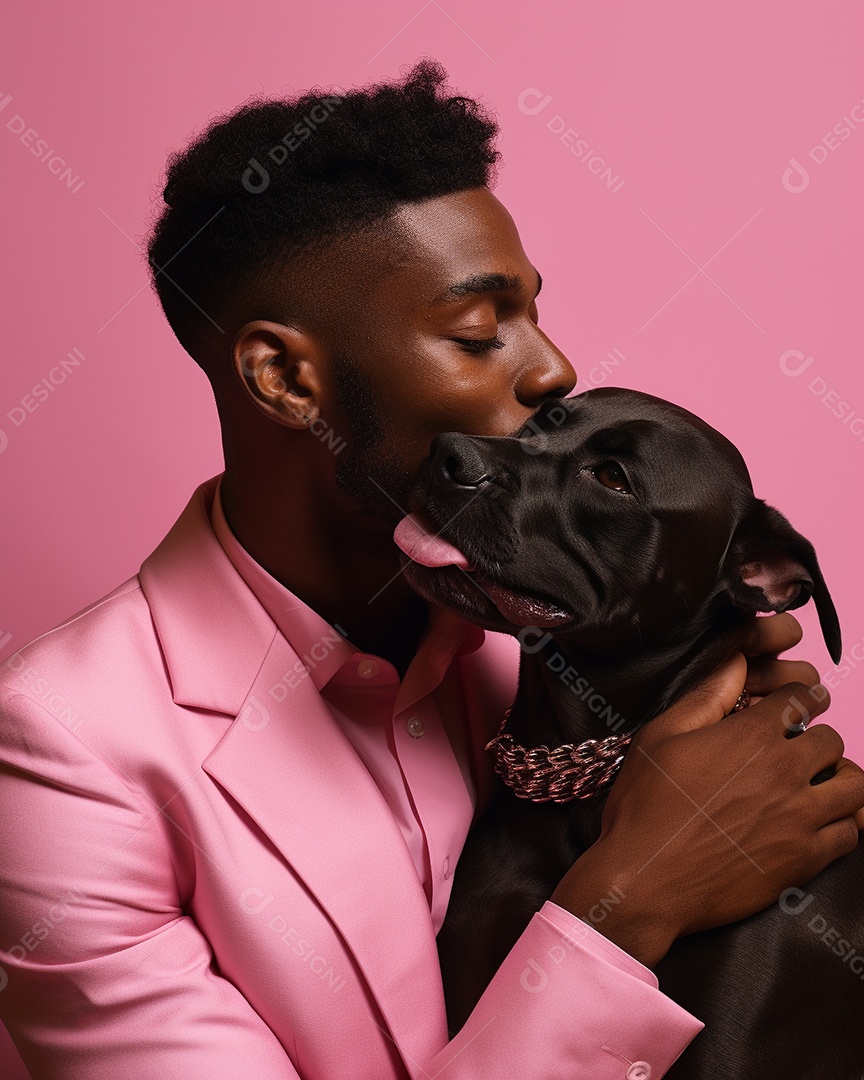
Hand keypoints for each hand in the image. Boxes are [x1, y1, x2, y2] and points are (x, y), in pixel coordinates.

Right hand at [551, 614, 863, 961]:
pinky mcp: (804, 860)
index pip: (802, 698)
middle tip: (799, 748)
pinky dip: (843, 824)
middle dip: (817, 738)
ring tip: (819, 784)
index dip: (802, 696)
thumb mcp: (660, 738)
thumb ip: (706, 697)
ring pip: (856, 786)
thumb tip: (736, 662)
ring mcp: (799, 818)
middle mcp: (784, 772)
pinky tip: (821, 822)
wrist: (645, 880)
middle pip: (832, 739)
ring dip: (840, 779)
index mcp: (750, 736)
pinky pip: (851, 834)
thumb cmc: (644, 808)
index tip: (800, 704)